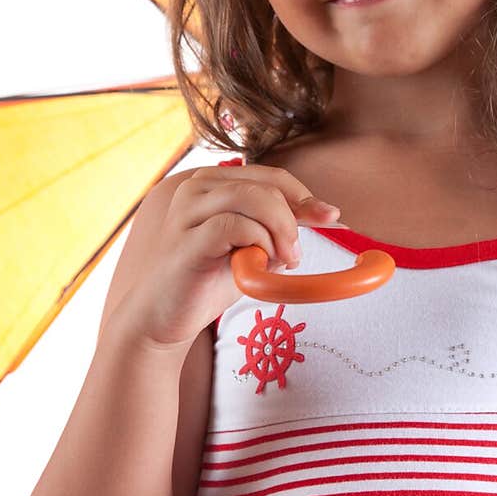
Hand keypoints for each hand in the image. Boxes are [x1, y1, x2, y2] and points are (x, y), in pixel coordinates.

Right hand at [122, 165, 340, 350]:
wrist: (163, 318)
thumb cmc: (208, 280)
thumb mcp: (254, 248)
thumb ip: (281, 227)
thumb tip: (331, 215)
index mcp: (214, 183)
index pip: (273, 177)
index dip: (306, 197)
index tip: (333, 219)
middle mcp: (197, 187)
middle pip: (268, 186)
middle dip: (293, 221)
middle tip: (294, 257)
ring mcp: (187, 210)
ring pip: (255, 198)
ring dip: (279, 232)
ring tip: (277, 262)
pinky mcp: (185, 238)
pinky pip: (236, 225)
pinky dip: (257, 243)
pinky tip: (253, 266)